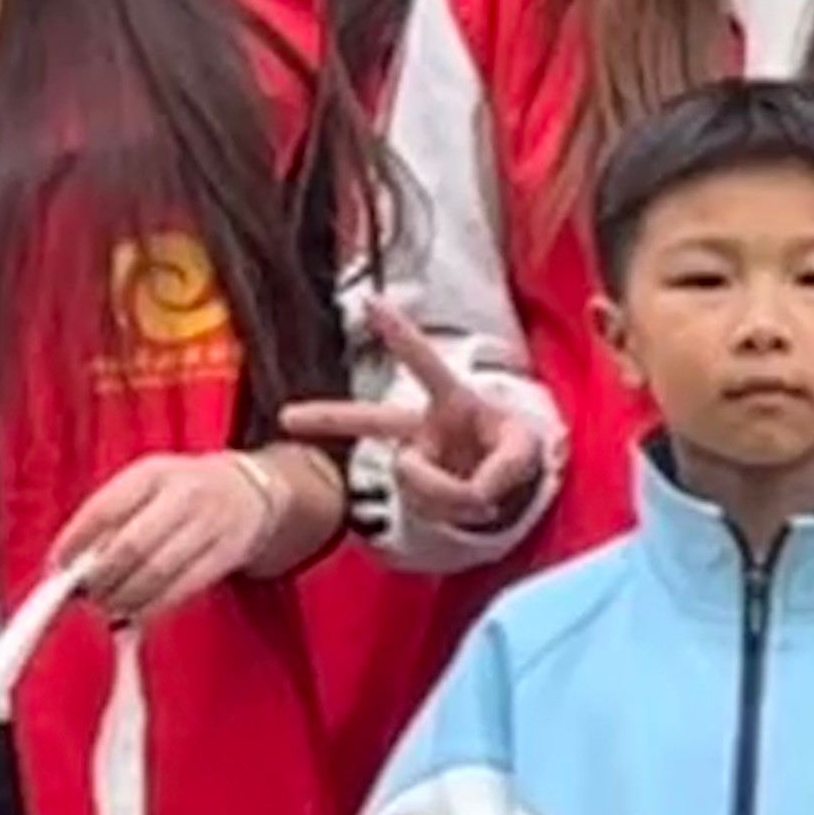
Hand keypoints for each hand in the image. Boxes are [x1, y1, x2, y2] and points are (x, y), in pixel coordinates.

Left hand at [55, 448, 299, 623]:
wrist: (250, 491)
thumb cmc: (183, 490)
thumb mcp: (145, 484)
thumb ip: (110, 514)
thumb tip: (72, 561)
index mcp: (153, 473)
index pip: (104, 509)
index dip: (75, 542)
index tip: (59, 566)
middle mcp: (184, 496)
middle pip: (131, 546)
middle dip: (101, 577)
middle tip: (85, 593)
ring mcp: (209, 525)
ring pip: (157, 572)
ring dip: (125, 596)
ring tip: (108, 604)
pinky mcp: (226, 555)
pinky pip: (183, 588)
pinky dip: (153, 606)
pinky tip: (136, 611)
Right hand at [288, 302, 548, 539]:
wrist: (513, 487)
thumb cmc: (516, 452)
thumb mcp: (525, 454)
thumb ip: (502, 471)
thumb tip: (469, 497)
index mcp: (453, 400)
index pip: (425, 364)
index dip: (399, 333)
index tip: (369, 300)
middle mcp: (424, 427)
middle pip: (371, 419)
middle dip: (328, 416)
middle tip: (287, 415)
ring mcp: (413, 459)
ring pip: (418, 482)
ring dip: (454, 496)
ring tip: (482, 493)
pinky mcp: (412, 492)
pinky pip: (427, 509)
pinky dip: (453, 514)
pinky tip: (466, 508)